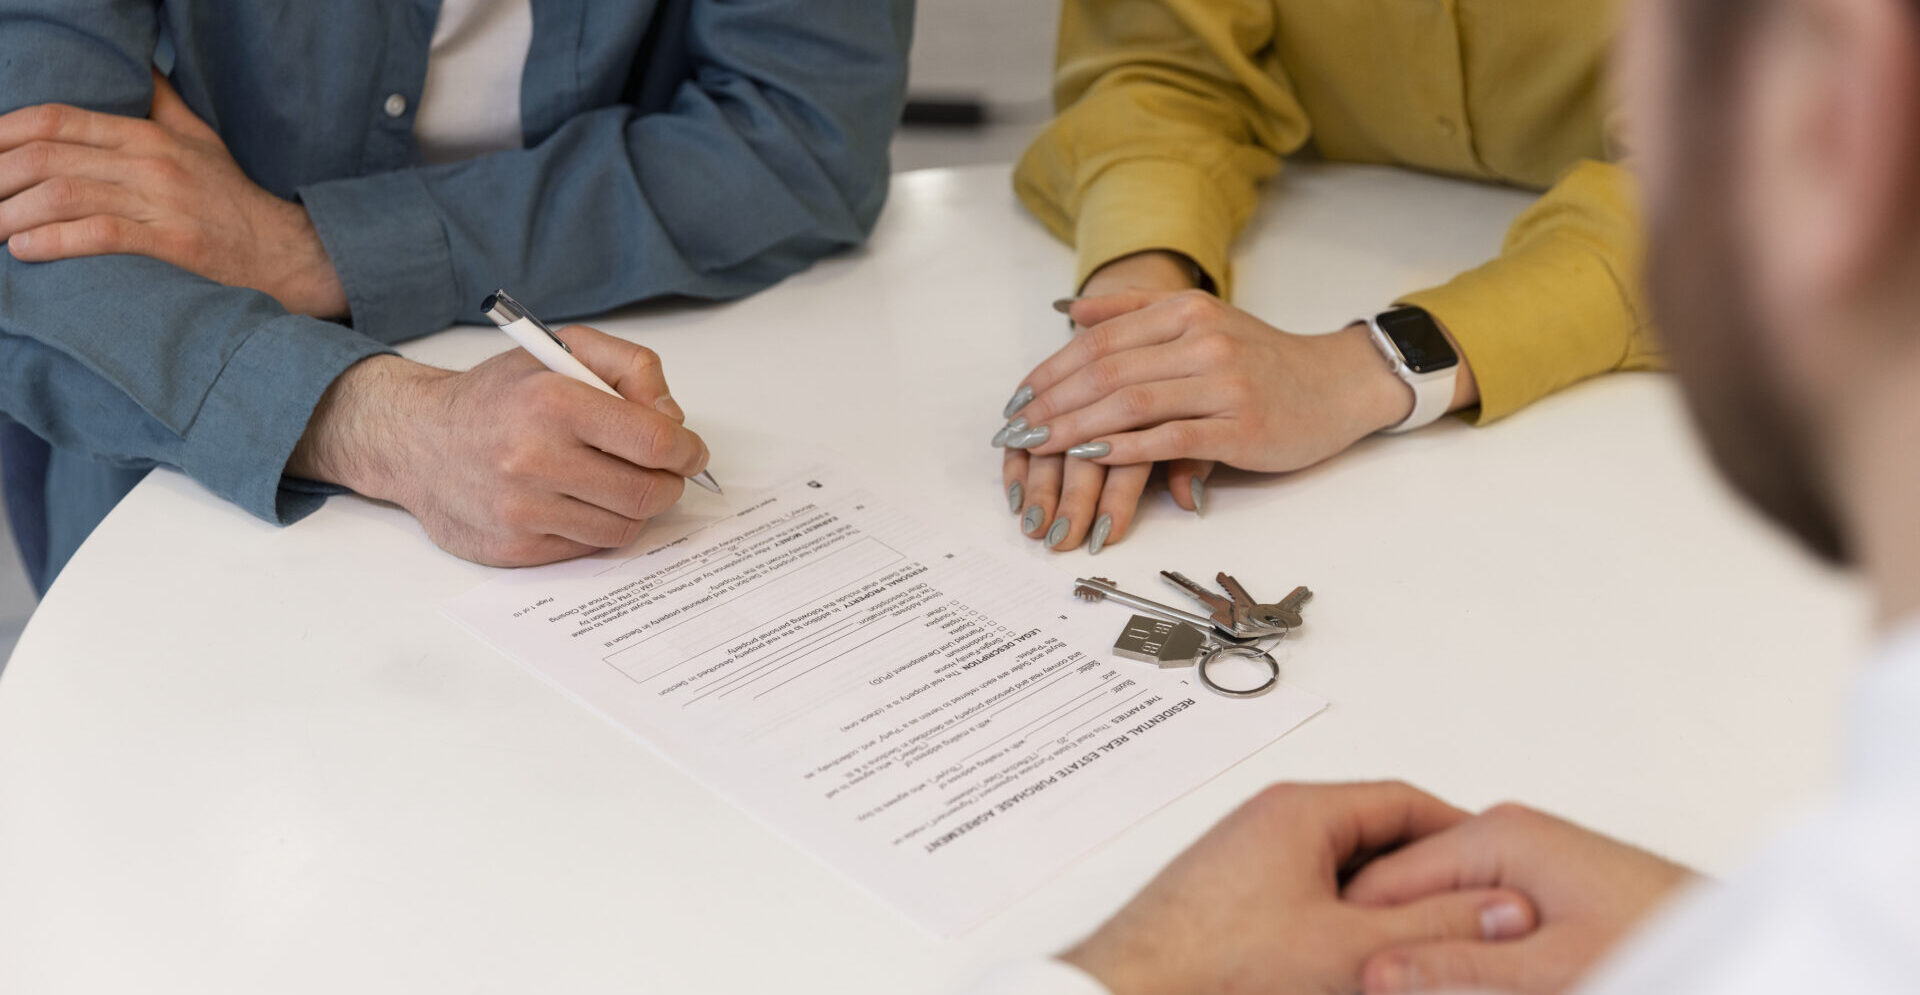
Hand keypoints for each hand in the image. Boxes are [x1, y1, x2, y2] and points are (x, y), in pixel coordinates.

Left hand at [0, 71, 347, 317]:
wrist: (284, 251)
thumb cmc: (231, 198)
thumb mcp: (197, 136)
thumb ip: (160, 101)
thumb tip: (137, 65)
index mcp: (147, 135)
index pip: (57, 121)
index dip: (4, 132)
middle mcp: (149, 163)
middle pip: (48, 157)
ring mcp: (160, 203)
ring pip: (64, 195)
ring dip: (13, 214)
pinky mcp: (172, 244)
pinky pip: (99, 235)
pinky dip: (53, 240)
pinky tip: (25, 249)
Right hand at [289, 325, 708, 565]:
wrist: (416, 440)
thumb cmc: (496, 397)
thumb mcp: (561, 351)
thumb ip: (631, 366)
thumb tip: (674, 418)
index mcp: (552, 401)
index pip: (654, 442)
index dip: (687, 451)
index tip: (690, 452)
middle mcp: (534, 458)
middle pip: (646, 493)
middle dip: (668, 484)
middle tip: (662, 472)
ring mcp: (522, 510)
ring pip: (623, 527)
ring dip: (635, 508)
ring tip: (616, 482)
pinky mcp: (514, 548)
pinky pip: (588, 547)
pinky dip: (596, 526)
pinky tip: (577, 501)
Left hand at [1008, 290, 1478, 481]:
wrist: (1339, 385)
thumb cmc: (1263, 361)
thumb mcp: (1201, 322)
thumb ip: (1134, 313)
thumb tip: (1070, 310)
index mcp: (1186, 312)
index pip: (1100, 340)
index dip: (1051, 371)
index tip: (1017, 400)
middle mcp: (1202, 340)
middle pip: (1106, 371)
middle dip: (1051, 404)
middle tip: (1013, 431)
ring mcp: (1224, 383)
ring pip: (1131, 403)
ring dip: (1074, 428)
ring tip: (1037, 448)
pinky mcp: (1242, 427)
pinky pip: (1171, 438)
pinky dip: (1125, 448)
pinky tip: (1091, 457)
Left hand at [1062, 782, 1539, 994]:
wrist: (1131, 994)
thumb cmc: (1212, 968)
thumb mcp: (1351, 949)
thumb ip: (1434, 926)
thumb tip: (1499, 908)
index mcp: (1300, 812)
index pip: (1405, 801)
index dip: (1462, 837)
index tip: (1497, 872)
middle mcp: (1270, 824)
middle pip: (1376, 836)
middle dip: (1426, 878)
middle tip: (1470, 916)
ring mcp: (1249, 861)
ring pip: (1344, 874)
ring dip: (1385, 908)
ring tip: (1418, 947)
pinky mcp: (1235, 901)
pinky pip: (1310, 900)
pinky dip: (1345, 925)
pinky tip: (1359, 964)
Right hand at [1343, 802, 1695, 993]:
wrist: (1736, 943)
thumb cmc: (1659, 940)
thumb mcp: (1550, 972)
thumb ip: (1457, 968)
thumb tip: (1378, 971)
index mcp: (1497, 835)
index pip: (1383, 878)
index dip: (1354, 932)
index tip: (1337, 974)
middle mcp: (1503, 834)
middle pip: (1405, 886)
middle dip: (1387, 939)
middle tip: (1376, 986)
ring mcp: (1519, 856)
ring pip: (1435, 902)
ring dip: (1422, 945)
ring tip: (1408, 984)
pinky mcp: (1535, 884)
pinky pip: (1469, 909)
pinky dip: (1457, 945)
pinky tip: (1452, 977)